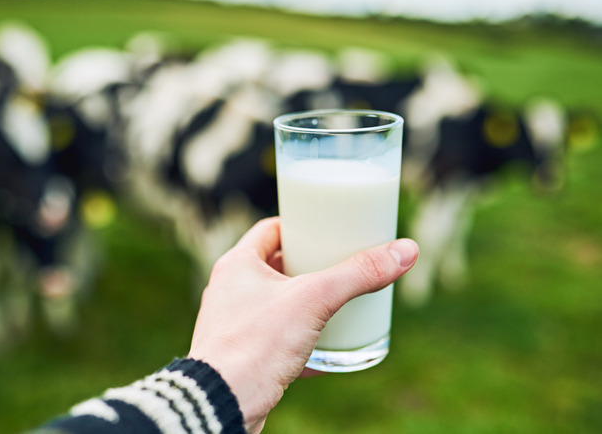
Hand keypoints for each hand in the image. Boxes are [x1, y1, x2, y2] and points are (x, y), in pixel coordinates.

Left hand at [187, 217, 418, 432]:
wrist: (222, 401)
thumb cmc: (257, 343)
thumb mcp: (314, 300)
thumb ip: (358, 274)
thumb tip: (407, 250)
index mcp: (237, 264)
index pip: (271, 230)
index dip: (301, 226)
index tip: (330, 230)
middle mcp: (230, 290)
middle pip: (276, 266)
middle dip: (310, 266)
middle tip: (343, 267)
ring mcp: (234, 324)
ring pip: (277, 304)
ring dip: (306, 304)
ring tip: (339, 304)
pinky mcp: (243, 355)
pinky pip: (276, 340)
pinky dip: (302, 340)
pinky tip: (328, 349)